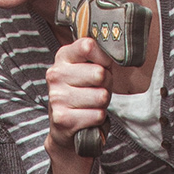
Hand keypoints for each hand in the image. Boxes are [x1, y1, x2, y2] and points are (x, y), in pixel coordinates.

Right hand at [45, 36, 111, 156]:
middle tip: (97, 90)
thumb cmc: (82, 93)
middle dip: (106, 84)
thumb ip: (98, 56)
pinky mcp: (63, 119)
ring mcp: (57, 97)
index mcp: (63, 57)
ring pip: (101, 96)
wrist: (63, 127)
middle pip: (100, 74)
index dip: (104, 58)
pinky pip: (97, 115)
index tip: (103, 66)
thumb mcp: (87, 68)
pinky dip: (98, 118)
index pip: (88, 46)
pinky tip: (88, 117)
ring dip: (103, 104)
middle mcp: (56, 75)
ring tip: (92, 104)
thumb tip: (117, 52)